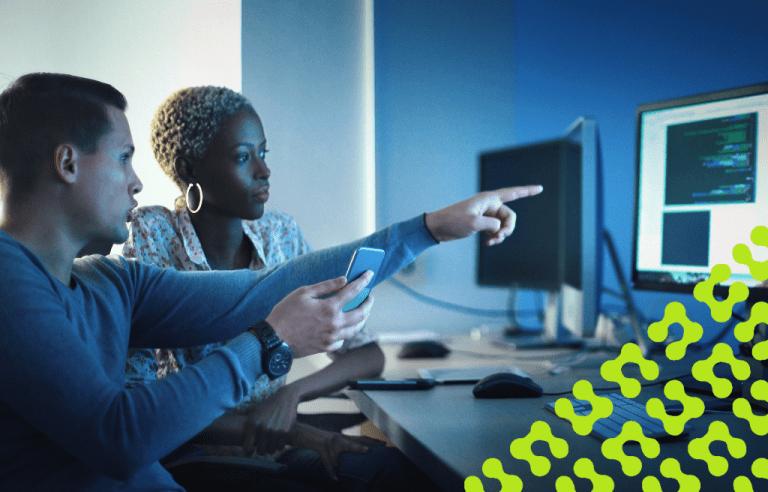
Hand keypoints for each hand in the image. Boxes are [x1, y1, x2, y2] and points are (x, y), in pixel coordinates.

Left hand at [242, 385, 300, 455]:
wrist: (285, 398)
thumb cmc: (268, 405)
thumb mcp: (254, 410)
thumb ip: (246, 419)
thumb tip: (236, 428)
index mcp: (252, 424)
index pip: (247, 447)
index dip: (249, 451)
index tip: (252, 450)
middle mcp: (262, 428)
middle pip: (260, 451)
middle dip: (262, 450)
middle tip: (264, 447)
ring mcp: (274, 431)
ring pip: (271, 450)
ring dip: (271, 448)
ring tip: (271, 443)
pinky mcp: (285, 432)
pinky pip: (280, 447)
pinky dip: (280, 445)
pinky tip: (279, 440)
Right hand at [266, 271, 373, 357]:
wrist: (274, 340)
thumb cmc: (285, 314)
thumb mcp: (303, 293)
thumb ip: (326, 286)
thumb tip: (343, 280)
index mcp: (329, 308)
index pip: (353, 291)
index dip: (363, 281)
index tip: (369, 274)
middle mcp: (334, 324)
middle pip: (361, 314)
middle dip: (368, 303)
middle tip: (370, 297)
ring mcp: (331, 338)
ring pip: (355, 329)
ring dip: (362, 319)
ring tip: (362, 311)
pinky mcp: (326, 347)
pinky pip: (342, 340)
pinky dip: (346, 332)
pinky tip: (344, 327)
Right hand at [289, 422, 386, 480]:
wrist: (296, 432)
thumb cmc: (312, 441)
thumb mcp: (326, 447)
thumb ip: (336, 453)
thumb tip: (341, 466)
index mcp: (340, 438)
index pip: (359, 439)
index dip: (372, 441)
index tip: (384, 443)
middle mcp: (337, 438)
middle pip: (357, 440)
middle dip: (370, 443)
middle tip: (383, 445)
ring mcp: (329, 441)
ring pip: (342, 451)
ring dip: (349, 456)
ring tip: (360, 457)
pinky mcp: (321, 445)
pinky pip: (328, 461)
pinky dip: (331, 471)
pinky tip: (335, 478)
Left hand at [424, 185, 542, 244]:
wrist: (437, 227)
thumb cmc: (453, 221)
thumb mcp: (474, 223)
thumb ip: (491, 224)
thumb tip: (498, 227)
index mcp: (488, 199)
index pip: (512, 193)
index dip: (527, 191)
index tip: (540, 188)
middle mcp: (489, 204)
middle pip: (509, 216)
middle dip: (508, 228)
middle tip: (498, 237)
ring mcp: (486, 214)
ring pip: (503, 224)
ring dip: (500, 235)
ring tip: (490, 242)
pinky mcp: (482, 222)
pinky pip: (496, 229)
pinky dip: (495, 236)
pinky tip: (488, 242)